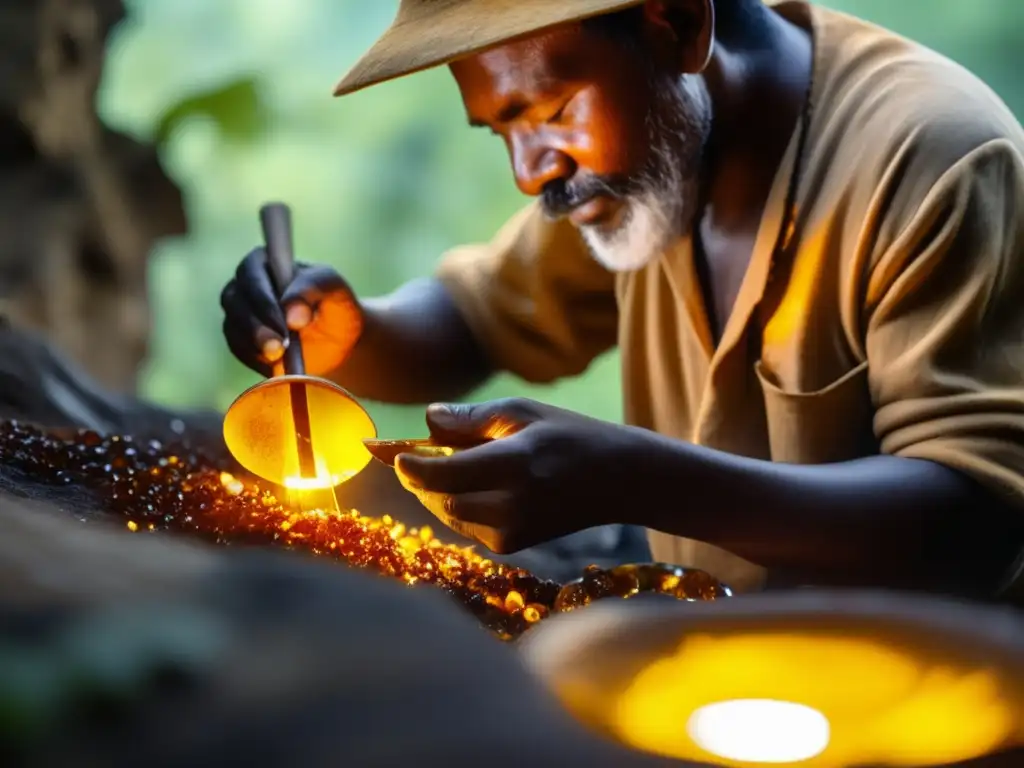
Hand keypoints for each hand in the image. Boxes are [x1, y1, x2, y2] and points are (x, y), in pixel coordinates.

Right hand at [220, 248, 362, 376]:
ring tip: (278, 357)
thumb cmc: (336, 306)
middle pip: (235, 300)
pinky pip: (238, 348)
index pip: (251, 272)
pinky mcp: (241, 340)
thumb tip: (290, 312)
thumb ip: (315, 288)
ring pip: (233, 326)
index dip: (263, 296)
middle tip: (278, 345)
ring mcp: (239, 313)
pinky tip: (275, 365)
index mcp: (265, 261)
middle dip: (256, 325)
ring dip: (254, 343)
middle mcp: (245, 285)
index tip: (284, 320)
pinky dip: (255, 358)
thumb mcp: (335, 289)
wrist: (338, 342)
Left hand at [394, 398, 644, 553]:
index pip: (442, 474)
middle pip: (437, 497)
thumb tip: (427, 418)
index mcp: (513, 466)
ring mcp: (511, 532)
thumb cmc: (568, 435)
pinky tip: (475, 485)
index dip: (410, 465)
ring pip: (446, 514)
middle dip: (420, 476)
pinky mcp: (511, 546)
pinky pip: (464, 524)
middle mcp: (510, 506)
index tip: (394, 452)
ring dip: (437, 490)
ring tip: (453, 464)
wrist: (618, 481)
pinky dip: (457, 504)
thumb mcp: (522, 412)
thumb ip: (470, 418)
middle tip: (416, 453)